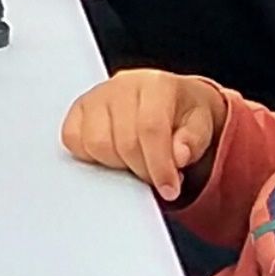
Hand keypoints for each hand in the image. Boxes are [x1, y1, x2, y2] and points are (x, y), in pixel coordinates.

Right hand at [57, 68, 226, 200]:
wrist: (171, 100)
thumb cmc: (184, 114)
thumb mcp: (202, 126)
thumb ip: (192, 141)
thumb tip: (179, 155)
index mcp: (156, 85)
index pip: (150, 128)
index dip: (159, 166)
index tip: (169, 190)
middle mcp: (122, 86)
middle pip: (123, 142)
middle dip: (142, 171)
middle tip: (155, 177)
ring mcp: (97, 96)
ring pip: (95, 144)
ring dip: (116, 164)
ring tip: (135, 162)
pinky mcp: (79, 109)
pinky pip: (72, 139)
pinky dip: (90, 155)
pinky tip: (112, 155)